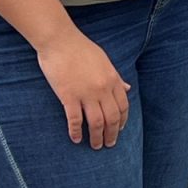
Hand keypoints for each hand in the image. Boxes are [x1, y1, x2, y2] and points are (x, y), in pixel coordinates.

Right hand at [35, 32, 130, 146]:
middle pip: (112, 118)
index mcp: (112, 79)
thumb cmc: (80, 48)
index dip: (122, 121)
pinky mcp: (68, 96)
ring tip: (95, 146)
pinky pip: (75, 120)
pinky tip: (76, 139)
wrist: (59, 40)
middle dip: (112, 134)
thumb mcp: (104, 61)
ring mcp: (86, 94)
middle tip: (109, 144)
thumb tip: (128, 88)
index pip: (123, 106)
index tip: (118, 130)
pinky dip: (76, 132)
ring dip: (97, 137)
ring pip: (96, 122)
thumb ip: (116, 77)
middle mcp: (102, 89)